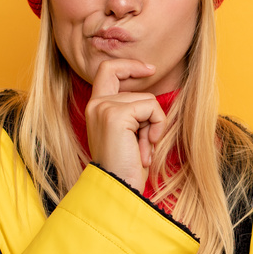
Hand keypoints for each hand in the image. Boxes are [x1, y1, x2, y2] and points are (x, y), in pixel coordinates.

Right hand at [84, 59, 165, 190]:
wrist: (118, 188)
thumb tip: (151, 95)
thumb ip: (132, 111)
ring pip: (148, 101)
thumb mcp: (129, 133)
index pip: (108, 69)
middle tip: (143, 144)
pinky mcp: (115, 115)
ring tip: (140, 150)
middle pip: (139, 92)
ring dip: (153, 127)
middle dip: (150, 119)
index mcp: (95, 107)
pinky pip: (151, 108)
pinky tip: (145, 148)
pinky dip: (156, 126)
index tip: (150, 69)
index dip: (129, 65)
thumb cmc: (126, 166)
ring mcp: (104, 108)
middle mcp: (96, 104)